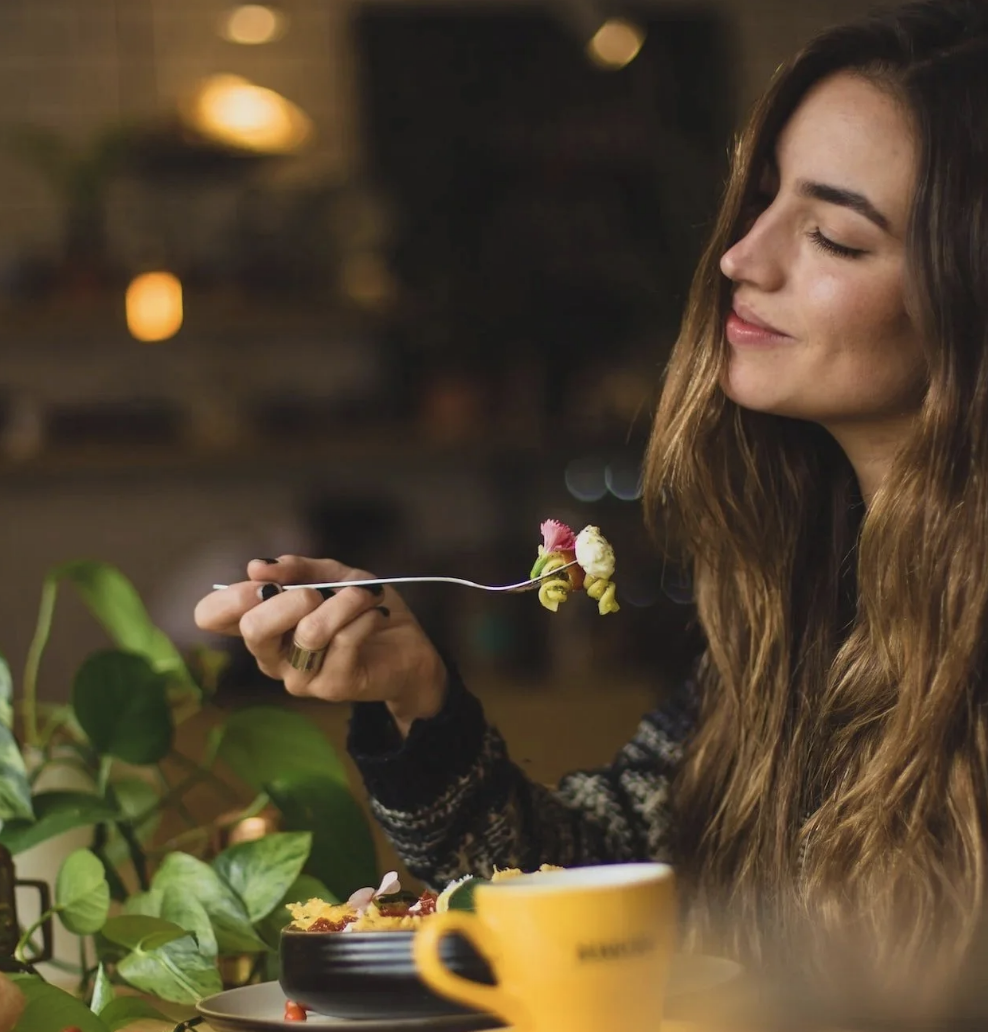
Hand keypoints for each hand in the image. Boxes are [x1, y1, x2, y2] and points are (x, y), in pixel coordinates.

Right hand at [194, 556, 447, 734]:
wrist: (409, 649)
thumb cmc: (362, 611)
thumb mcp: (332, 576)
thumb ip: (297, 569)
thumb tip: (257, 566)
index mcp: (262, 626)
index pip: (211, 616)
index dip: (230, 595)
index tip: (264, 581)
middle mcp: (271, 656)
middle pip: (253, 628)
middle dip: (291, 598)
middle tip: (319, 592)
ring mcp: (299, 677)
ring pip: (309, 632)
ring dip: (344, 602)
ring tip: (365, 595)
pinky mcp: (332, 687)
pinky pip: (345, 640)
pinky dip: (365, 616)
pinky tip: (376, 614)